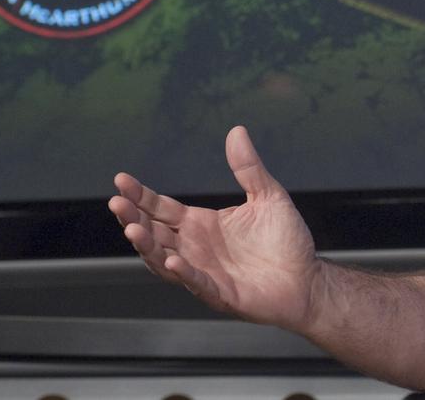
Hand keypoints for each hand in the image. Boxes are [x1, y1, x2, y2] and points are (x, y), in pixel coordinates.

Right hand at [108, 125, 323, 330]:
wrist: (308, 280)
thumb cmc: (287, 240)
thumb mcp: (268, 196)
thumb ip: (249, 168)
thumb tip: (237, 130)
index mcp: (201, 225)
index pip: (162, 209)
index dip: (140, 196)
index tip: (121, 180)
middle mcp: (195, 248)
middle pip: (154, 233)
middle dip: (132, 218)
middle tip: (116, 202)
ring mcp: (204, 272)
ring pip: (164, 260)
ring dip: (147, 246)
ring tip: (132, 228)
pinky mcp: (221, 293)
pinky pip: (196, 283)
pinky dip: (183, 273)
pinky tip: (172, 260)